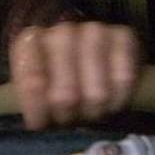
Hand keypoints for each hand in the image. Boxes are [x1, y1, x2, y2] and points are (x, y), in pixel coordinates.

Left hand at [10, 21, 141, 129]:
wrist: (97, 57)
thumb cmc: (58, 77)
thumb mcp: (36, 88)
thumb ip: (33, 101)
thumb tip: (39, 123)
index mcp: (30, 41)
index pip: (32, 83)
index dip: (39, 110)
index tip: (41, 123)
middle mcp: (61, 32)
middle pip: (66, 94)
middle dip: (68, 116)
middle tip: (70, 120)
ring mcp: (94, 31)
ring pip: (97, 92)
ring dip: (94, 111)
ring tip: (91, 112)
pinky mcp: (123, 36)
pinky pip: (124, 80)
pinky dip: (119, 100)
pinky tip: (112, 103)